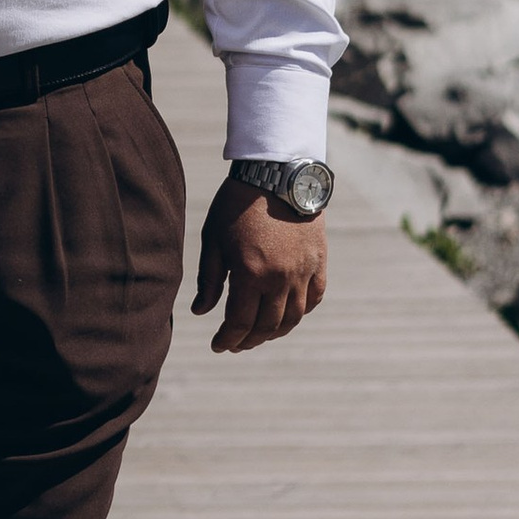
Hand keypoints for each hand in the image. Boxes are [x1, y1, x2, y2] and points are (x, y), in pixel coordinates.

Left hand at [193, 175, 327, 354]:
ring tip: (259, 335)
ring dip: (275, 332)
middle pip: (267, 325)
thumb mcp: (213, 239)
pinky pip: (314, 297)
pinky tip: (287, 315)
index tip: (218, 346)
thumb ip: (209, 279)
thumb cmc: (236, 203)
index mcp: (251, 273)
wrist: (276, 172)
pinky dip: (301, 312)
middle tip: (236, 344)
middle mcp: (280, 278)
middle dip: (249, 341)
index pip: (240, 322)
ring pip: (293, 317)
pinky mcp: (319, 261)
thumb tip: (200, 312)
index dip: (228, 339)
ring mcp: (303, 271)